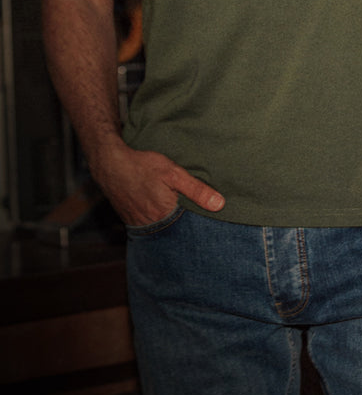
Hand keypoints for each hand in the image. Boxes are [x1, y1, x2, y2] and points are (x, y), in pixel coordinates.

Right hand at [90, 137, 224, 225]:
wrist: (109, 163)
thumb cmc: (142, 166)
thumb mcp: (173, 172)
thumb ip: (196, 189)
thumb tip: (219, 204)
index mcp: (165, 215)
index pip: (189, 228)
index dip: (200, 226)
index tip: (213, 228)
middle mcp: (152, 225)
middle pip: (176, 231)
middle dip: (188, 229)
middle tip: (201, 228)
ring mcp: (140, 224)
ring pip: (163, 230)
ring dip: (174, 227)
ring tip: (184, 221)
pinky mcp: (132, 220)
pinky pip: (151, 227)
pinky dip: (160, 223)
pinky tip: (165, 214)